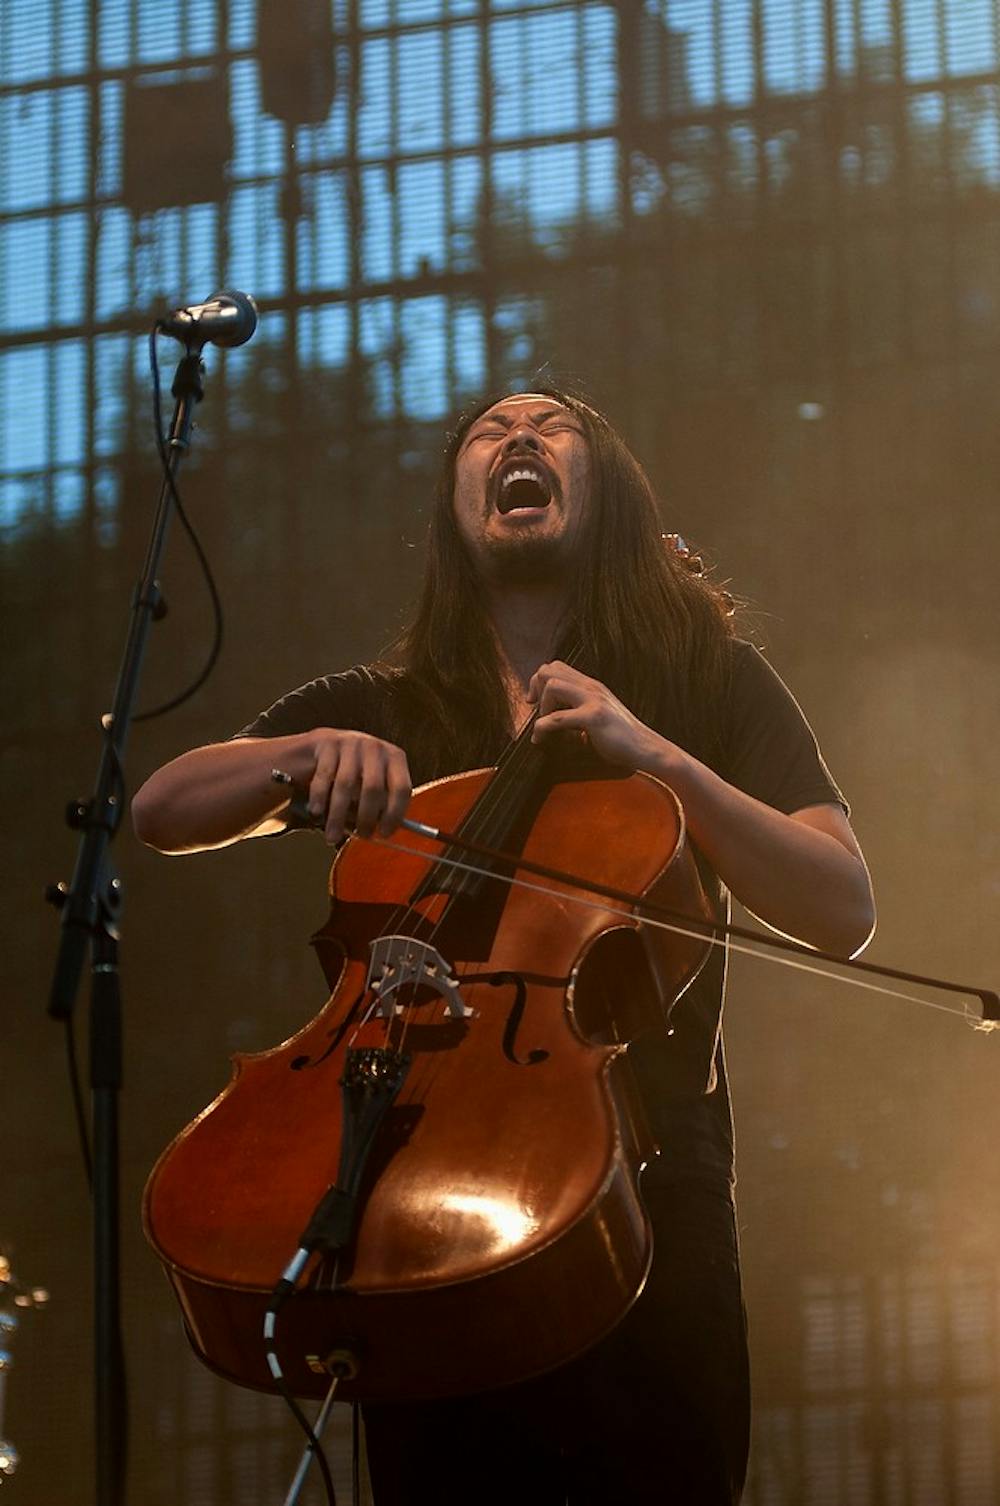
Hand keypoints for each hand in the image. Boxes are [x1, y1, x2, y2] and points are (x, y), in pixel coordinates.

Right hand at [303, 729, 411, 843]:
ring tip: (332, 836)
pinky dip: (320, 798)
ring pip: (345, 784)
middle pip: (373, 787)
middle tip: (361, 835)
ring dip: (338, 816)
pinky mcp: (327, 742)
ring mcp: (351, 742)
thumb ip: (379, 805)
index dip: (394, 813)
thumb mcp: (369, 787)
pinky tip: (316, 812)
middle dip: (366, 817)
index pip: (401, 787)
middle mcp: (375, 747)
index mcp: (393, 757)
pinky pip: (324, 776)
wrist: (317, 748)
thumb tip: (384, 833)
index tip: (385, 833)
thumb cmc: (348, 774)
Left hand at [526, 662, 666, 772]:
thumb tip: (554, 715)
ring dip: (542, 707)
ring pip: (552, 686)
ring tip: (545, 725)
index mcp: (591, 685)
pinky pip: (557, 717)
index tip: (535, 702)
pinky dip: (542, 728)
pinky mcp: (594, 717)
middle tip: (536, 710)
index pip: (556, 666)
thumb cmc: (621, 737)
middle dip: (536, 688)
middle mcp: (591, 687)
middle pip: (549, 670)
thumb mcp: (598, 714)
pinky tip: (541, 738)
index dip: (539, 681)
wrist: (646, 748)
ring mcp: (593, 700)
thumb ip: (580, 708)